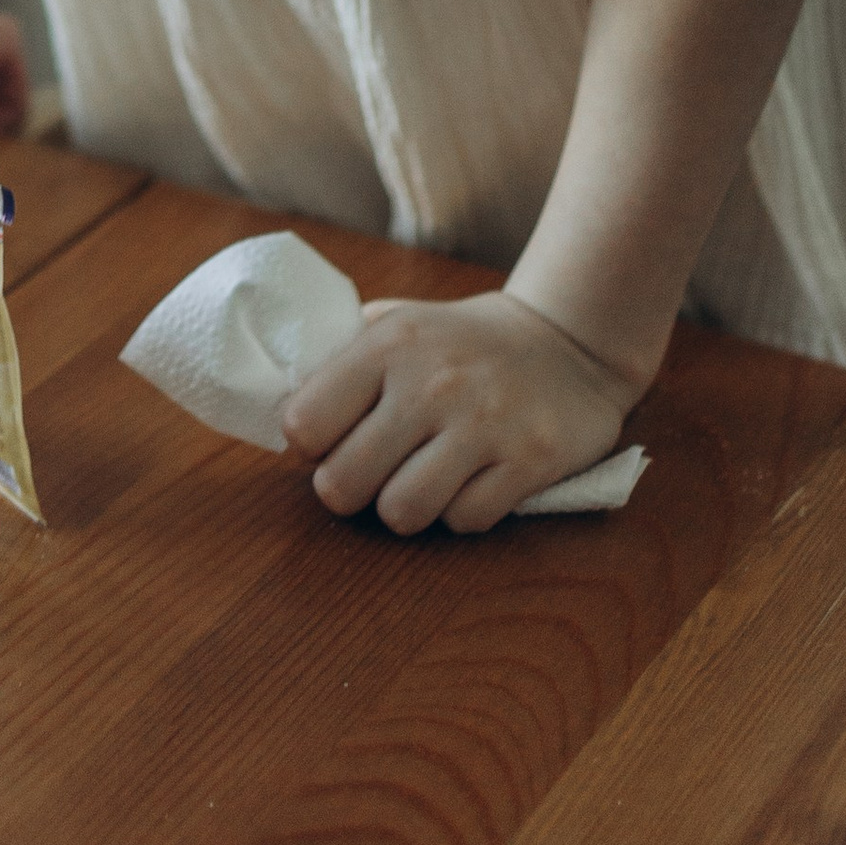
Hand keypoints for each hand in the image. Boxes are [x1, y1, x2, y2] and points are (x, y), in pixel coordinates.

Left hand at [281, 290, 637, 535]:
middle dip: (347, 489)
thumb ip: (341, 357)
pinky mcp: (529, 461)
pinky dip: (460, 512)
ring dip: (404, 507)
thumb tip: (277, 404)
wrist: (569, 340)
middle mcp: (433, 382)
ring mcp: (484, 425)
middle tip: (367, 474)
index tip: (328, 439)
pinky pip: (464, 522)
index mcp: (389, 342)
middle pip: (344, 483)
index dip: (309, 444)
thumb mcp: (399, 322)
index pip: (304, 422)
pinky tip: (469, 479)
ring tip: (418, 479)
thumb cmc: (462, 340)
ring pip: (402, 513)